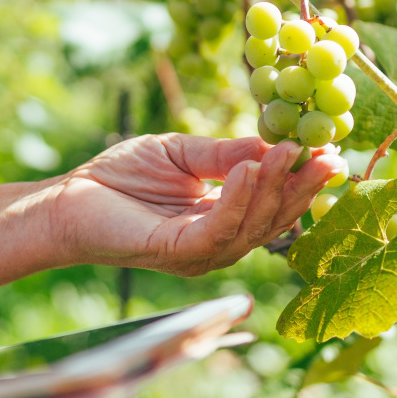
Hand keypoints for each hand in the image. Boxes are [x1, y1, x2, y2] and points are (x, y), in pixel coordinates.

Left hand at [48, 134, 344, 275]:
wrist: (66, 199)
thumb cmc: (119, 177)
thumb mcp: (181, 154)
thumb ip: (223, 154)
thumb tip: (273, 144)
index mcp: (222, 220)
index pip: (273, 205)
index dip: (301, 181)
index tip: (330, 150)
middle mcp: (217, 243)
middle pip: (273, 221)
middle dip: (301, 188)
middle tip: (328, 155)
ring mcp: (198, 253)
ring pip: (251, 228)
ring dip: (272, 188)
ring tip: (285, 152)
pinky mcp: (175, 253)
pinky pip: (217, 230)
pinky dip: (236, 200)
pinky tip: (248, 170)